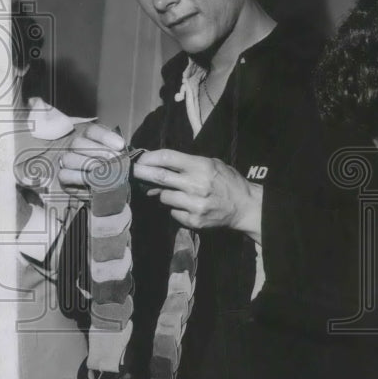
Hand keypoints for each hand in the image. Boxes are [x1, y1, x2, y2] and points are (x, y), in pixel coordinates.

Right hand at [57, 124, 125, 196]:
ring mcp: (67, 162)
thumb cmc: (116, 171)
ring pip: (69, 158)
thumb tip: (125, 153)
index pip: (92, 130)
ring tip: (104, 172)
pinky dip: (79, 178)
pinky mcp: (64, 178)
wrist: (108, 190)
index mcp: (89, 138)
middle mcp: (74, 147)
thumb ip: (119, 153)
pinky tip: (91, 181)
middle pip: (79, 142)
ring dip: (88, 165)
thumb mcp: (119, 159)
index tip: (121, 146)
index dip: (105, 137)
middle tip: (115, 161)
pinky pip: (64, 175)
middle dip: (100, 152)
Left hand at [132, 150, 261, 239]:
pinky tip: (188, 206)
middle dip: (142, 173)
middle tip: (132, 171)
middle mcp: (196, 185)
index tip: (140, 159)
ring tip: (177, 192)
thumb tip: (158, 169)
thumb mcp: (212, 164)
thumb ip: (187, 165)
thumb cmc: (227, 181)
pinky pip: (173, 212)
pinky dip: (176, 208)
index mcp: (202, 166)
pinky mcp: (194, 221)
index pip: (168, 158)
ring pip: (164, 197)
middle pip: (160, 177)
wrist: (245, 207)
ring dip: (163, 194)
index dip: (149, 157)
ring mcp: (195, 205)